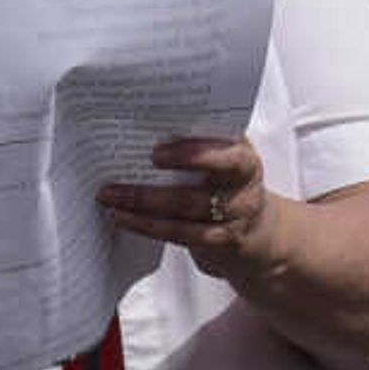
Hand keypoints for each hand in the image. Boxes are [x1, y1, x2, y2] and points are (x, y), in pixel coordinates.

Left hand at [100, 136, 275, 284]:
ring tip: (109, 195)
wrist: (259, 232)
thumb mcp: (226, 158)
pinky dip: (147, 225)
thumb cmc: (229, 183)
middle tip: (117, 179)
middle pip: (199, 188)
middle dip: (154, 186)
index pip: (225, 154)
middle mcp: (243, 188)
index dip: (193, 153)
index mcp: (244, 158)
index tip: (157, 151)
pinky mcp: (220, 241)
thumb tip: (146, 128)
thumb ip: (200, 142)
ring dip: (142, 203)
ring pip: (184, 211)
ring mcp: (233, 218)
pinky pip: (179, 234)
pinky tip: (122, 218)